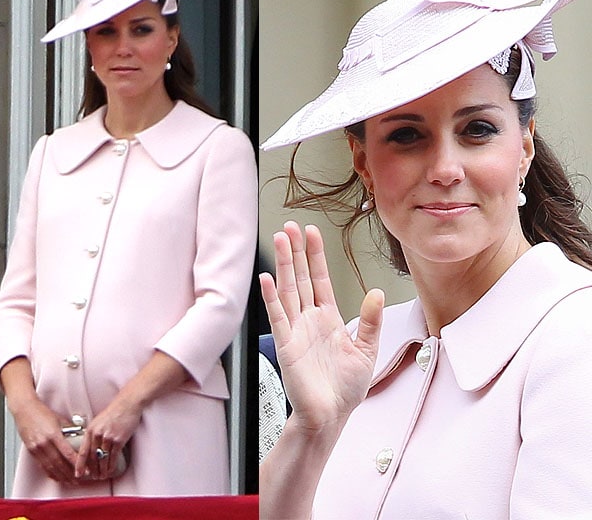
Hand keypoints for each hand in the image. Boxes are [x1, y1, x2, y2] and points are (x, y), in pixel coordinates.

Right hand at [12, 397, 79, 483]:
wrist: (25, 410)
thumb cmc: (43, 413)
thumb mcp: (60, 420)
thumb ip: (70, 430)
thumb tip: (82, 437)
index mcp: (53, 434)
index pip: (67, 453)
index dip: (76, 463)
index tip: (84, 469)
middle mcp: (44, 443)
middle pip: (59, 463)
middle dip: (69, 474)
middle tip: (79, 480)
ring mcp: (36, 449)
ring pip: (50, 467)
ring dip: (60, 476)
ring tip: (70, 481)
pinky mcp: (31, 452)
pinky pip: (42, 466)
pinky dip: (50, 473)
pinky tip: (56, 477)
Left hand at [75, 397, 140, 479]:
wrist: (128, 404)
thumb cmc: (114, 411)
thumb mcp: (98, 421)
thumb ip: (94, 433)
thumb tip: (91, 447)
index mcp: (91, 430)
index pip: (82, 451)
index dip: (79, 465)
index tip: (78, 474)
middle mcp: (98, 434)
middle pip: (93, 458)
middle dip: (93, 470)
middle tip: (93, 477)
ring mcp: (108, 437)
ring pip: (103, 459)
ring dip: (102, 470)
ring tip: (102, 476)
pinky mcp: (119, 440)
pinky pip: (113, 457)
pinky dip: (111, 466)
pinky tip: (110, 470)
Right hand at [260, 221, 383, 432]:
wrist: (331, 416)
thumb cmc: (346, 388)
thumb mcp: (367, 350)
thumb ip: (370, 321)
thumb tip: (376, 294)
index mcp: (329, 318)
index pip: (320, 279)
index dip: (316, 255)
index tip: (312, 233)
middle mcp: (310, 319)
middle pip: (300, 277)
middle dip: (295, 251)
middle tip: (290, 227)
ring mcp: (296, 330)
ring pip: (288, 289)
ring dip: (283, 265)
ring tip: (279, 240)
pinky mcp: (286, 345)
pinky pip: (277, 317)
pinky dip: (271, 298)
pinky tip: (266, 279)